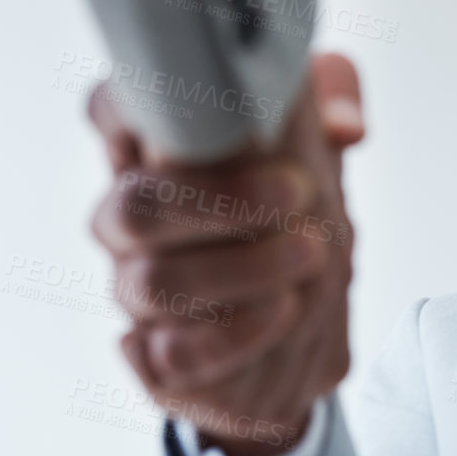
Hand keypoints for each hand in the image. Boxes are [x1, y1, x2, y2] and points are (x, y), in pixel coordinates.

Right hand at [88, 52, 364, 455]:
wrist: (313, 317)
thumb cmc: (298, 208)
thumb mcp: (322, 136)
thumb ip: (333, 96)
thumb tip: (345, 123)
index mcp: (159, 152)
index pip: (111, 110)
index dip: (133, 106)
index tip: (204, 111)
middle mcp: (133, 220)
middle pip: (132, 207)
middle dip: (218, 200)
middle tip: (299, 190)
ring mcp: (138, 290)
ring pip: (154, 284)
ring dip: (240, 269)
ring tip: (310, 252)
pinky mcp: (158, 360)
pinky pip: (172, 354)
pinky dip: (233, 332)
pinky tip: (283, 308)